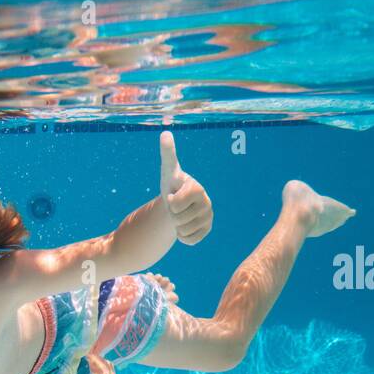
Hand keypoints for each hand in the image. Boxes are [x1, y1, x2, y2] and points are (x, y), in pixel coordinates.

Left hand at [159, 131, 211, 245]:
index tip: (174, 195)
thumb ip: (168, 153)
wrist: (177, 204)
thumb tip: (164, 133)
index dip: (170, 202)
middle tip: (176, 206)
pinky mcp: (207, 230)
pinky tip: (185, 224)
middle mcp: (207, 202)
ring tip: (180, 213)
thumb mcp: (168, 171)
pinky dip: (182, 236)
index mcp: (197, 188)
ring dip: (176, 225)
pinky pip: (189, 240)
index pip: (176, 203)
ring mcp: (208, 217)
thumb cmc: (172, 185)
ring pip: (183, 230)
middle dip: (171, 214)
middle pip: (177, 219)